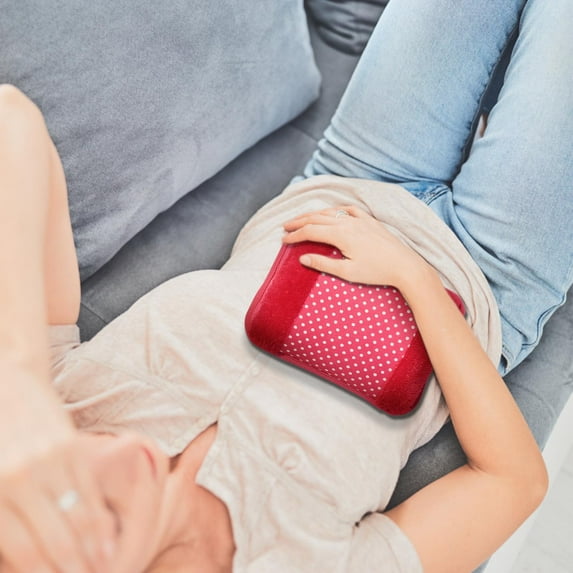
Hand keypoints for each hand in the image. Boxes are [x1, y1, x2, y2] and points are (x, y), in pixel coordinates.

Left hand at [0, 369, 116, 572]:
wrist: (4, 382)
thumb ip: (4, 519)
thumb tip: (19, 559)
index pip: (23, 552)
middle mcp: (19, 479)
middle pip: (53, 541)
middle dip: (71, 571)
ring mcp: (48, 461)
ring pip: (76, 518)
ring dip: (90, 553)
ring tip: (101, 571)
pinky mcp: (70, 446)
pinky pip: (88, 490)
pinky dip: (99, 521)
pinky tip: (107, 542)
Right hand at [282, 205, 428, 290]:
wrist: (405, 266)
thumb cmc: (377, 272)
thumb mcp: (347, 272)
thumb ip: (323, 264)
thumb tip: (302, 258)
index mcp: (341, 234)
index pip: (311, 231)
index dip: (295, 235)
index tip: (283, 240)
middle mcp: (348, 222)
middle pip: (317, 218)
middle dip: (299, 222)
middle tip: (285, 227)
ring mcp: (360, 220)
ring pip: (331, 212)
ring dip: (314, 215)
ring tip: (302, 219)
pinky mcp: (370, 221)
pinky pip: (349, 210)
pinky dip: (337, 210)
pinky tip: (334, 212)